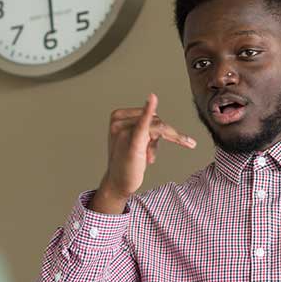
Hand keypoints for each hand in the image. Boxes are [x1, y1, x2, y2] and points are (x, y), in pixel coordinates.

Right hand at [90, 94, 195, 213]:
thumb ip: (146, 127)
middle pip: (155, 120)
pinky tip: (152, 98)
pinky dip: (148, 111)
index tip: (158, 145)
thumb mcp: (136, 139)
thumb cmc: (127, 161)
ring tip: (147, 158)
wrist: (118, 182)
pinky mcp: (133, 142)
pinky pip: (143, 124)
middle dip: (157, 138)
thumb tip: (163, 125)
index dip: (155, 131)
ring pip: (158, 127)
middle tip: (150, 156)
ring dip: (156, 145)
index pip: (148, 114)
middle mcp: (119, 121)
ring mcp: (124, 131)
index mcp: (117, 116)